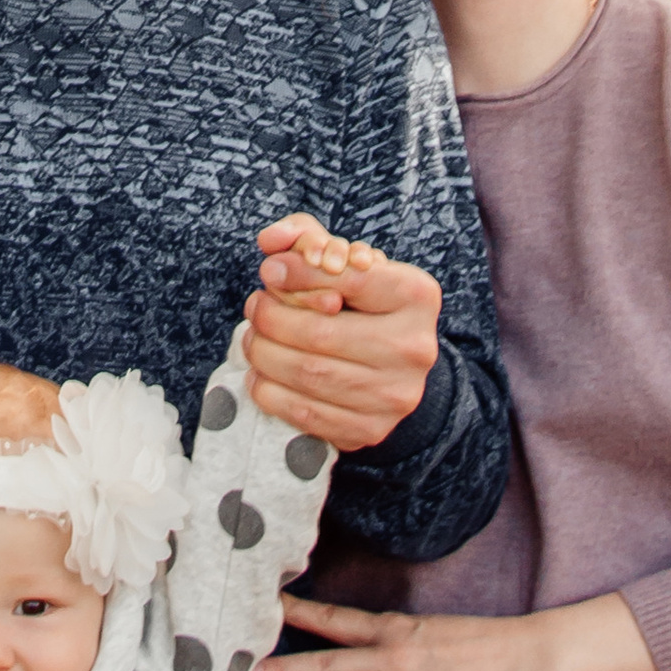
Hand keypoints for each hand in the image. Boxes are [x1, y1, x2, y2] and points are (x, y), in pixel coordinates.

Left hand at [244, 213, 440, 452]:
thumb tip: (270, 247)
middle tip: (254, 308)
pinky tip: (262, 375)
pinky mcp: (370, 429)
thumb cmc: (363, 304)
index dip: (299, 272)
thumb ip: (308, 241)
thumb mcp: (347, 263)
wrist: (394, 366)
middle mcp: (414, 348)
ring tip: (253, 339)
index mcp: (417, 296)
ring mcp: (394, 395)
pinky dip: (270, 392)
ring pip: (308, 374)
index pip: (350, 278)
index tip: (268, 271)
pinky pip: (305, 412)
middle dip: (271, 319)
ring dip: (264, 354)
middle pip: (320, 333)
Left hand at [251, 589, 661, 670]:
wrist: (525, 662)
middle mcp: (389, 660)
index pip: (333, 620)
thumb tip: (366, 647)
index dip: (295, 614)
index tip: (262, 609)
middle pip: (322, 665)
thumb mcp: (432, 628)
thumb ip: (395, 639)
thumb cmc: (484, 643)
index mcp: (393, 630)